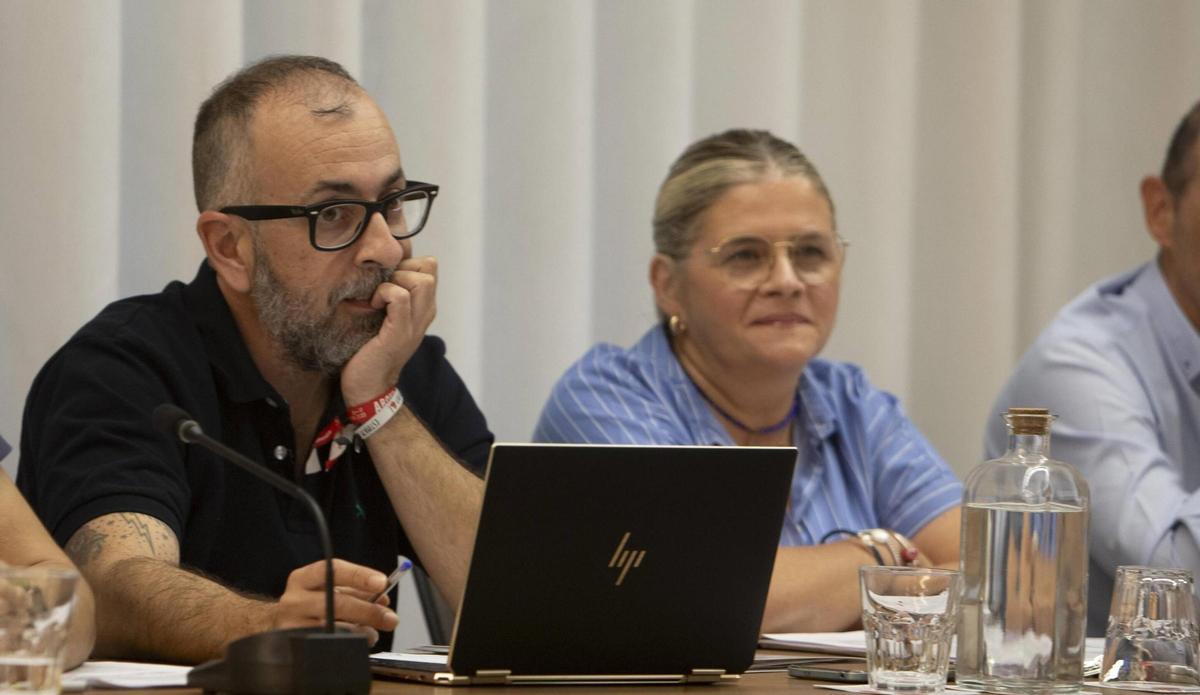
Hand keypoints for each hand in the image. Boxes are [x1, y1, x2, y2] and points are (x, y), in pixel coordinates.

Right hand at [272, 559, 398, 645]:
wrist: (274, 624)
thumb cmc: (309, 603)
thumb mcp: (327, 589)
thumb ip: (355, 590)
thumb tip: (383, 600)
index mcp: (303, 578)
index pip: (332, 570)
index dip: (359, 575)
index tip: (382, 582)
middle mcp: (294, 600)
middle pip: (336, 603)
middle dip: (368, 611)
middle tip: (391, 618)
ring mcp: (291, 626)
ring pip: (335, 629)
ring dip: (362, 632)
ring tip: (374, 633)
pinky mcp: (295, 647)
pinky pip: (329, 646)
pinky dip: (349, 644)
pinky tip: (357, 643)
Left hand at [341, 256, 437, 405]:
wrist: (369, 388)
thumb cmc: (369, 351)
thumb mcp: (384, 318)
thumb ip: (390, 298)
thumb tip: (376, 270)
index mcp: (422, 308)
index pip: (429, 267)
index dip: (407, 263)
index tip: (386, 278)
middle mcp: (425, 313)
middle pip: (430, 267)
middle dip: (402, 267)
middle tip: (382, 286)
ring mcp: (416, 323)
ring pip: (422, 279)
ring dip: (395, 280)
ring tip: (379, 297)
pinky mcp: (400, 332)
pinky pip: (401, 297)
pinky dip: (385, 293)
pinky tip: (373, 306)